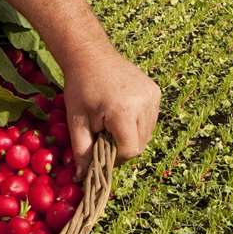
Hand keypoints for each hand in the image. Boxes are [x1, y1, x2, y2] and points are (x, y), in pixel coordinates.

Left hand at [62, 47, 160, 179]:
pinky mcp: (156, 92)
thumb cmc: (79, 88)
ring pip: (148, 132)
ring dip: (132, 134)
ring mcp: (152, 96)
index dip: (115, 155)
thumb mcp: (76, 121)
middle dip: (123, 145)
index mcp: (123, 111)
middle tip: (105, 133)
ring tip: (113, 120)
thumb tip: (82, 178)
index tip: (101, 146)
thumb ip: (82, 151)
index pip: (130, 150)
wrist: (90, 55)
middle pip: (141, 143)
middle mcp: (143, 103)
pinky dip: (138, 122)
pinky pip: (151, 119)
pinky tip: (123, 111)